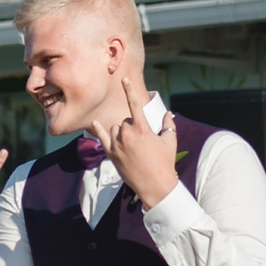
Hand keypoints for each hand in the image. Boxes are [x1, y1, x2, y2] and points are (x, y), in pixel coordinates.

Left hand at [99, 77, 179, 209]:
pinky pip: (102, 137)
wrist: (155, 186)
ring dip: (121, 131)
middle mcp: (127, 134)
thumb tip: (168, 113)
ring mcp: (117, 144)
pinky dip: (100, 130)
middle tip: (142, 141)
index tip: (123, 79)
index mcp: (142, 128)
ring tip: (132, 145)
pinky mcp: (111, 154)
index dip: (129, 90)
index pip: (135, 104)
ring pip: (115, 128)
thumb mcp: (170, 141)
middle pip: (126, 120)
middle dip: (133, 126)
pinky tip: (96, 123)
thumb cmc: (165, 163)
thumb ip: (168, 124)